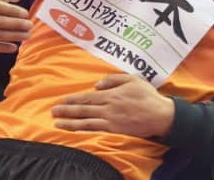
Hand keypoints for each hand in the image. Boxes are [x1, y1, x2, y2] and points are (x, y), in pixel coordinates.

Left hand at [51, 74, 174, 137]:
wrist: (160, 115)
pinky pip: (96, 132)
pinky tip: (75, 133)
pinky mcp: (115, 131)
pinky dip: (84, 132)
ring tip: (57, 123)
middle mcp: (108, 108)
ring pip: (86, 122)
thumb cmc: (147, 95)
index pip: (87, 97)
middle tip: (53, 111)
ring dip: (70, 123)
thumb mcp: (132, 79)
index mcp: (111, 94)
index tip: (62, 100)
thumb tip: (97, 84)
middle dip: (66, 111)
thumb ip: (113, 79)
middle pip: (83, 110)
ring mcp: (111, 121)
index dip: (73, 99)